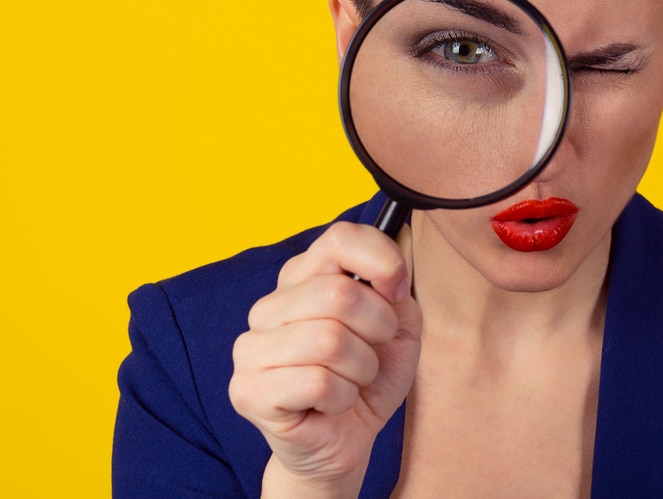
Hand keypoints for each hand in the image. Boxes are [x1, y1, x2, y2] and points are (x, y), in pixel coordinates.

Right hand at [229, 222, 420, 496]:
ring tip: (353, 379)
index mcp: (302, 278)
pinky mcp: (248, 391)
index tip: (398, 293)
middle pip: (339, 294)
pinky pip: (318, 382)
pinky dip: (344, 397)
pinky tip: (333, 403)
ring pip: (330, 340)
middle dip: (377, 328)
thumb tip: (396, 253)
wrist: (345, 440)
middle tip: (374, 351)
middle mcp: (269, 306)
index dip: (382, 262)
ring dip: (361, 368)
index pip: (340, 238)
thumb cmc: (368, 378)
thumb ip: (396, 285)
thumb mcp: (399, 326)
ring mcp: (251, 348)